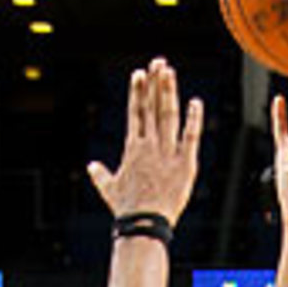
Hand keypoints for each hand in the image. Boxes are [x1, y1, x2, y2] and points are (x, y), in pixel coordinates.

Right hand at [87, 57, 202, 227]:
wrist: (145, 224)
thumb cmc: (127, 210)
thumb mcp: (110, 190)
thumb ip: (101, 175)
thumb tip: (92, 166)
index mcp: (133, 148)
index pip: (135, 113)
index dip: (137, 92)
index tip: (139, 74)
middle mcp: (150, 145)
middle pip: (152, 108)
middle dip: (155, 83)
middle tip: (159, 61)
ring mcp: (168, 153)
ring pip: (168, 116)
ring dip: (169, 92)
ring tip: (170, 72)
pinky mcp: (185, 164)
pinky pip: (191, 137)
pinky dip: (194, 119)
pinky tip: (196, 102)